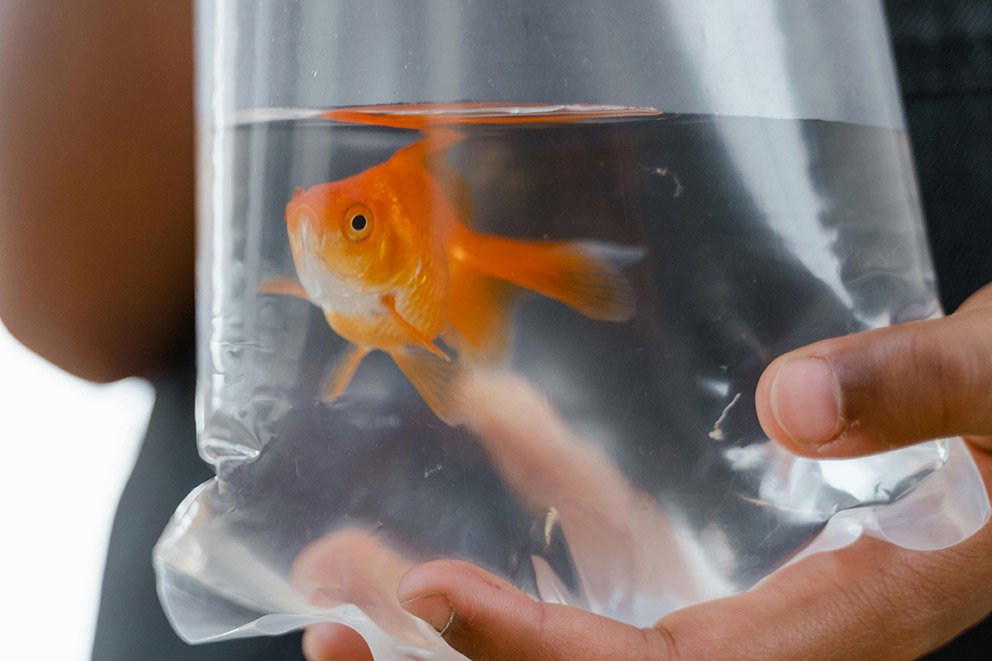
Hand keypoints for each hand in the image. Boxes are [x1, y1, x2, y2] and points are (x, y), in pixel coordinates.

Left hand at [303, 283, 991, 660]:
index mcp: (847, 627)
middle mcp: (777, 639)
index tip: (436, 595)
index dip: (546, 656)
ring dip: (466, 622)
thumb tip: (794, 405)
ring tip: (347, 578)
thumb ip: (927, 396)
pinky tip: (478, 469)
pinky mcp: (732, 569)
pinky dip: (544, 524)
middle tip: (334, 619)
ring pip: (591, 636)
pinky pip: (620, 564)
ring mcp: (747, 611)